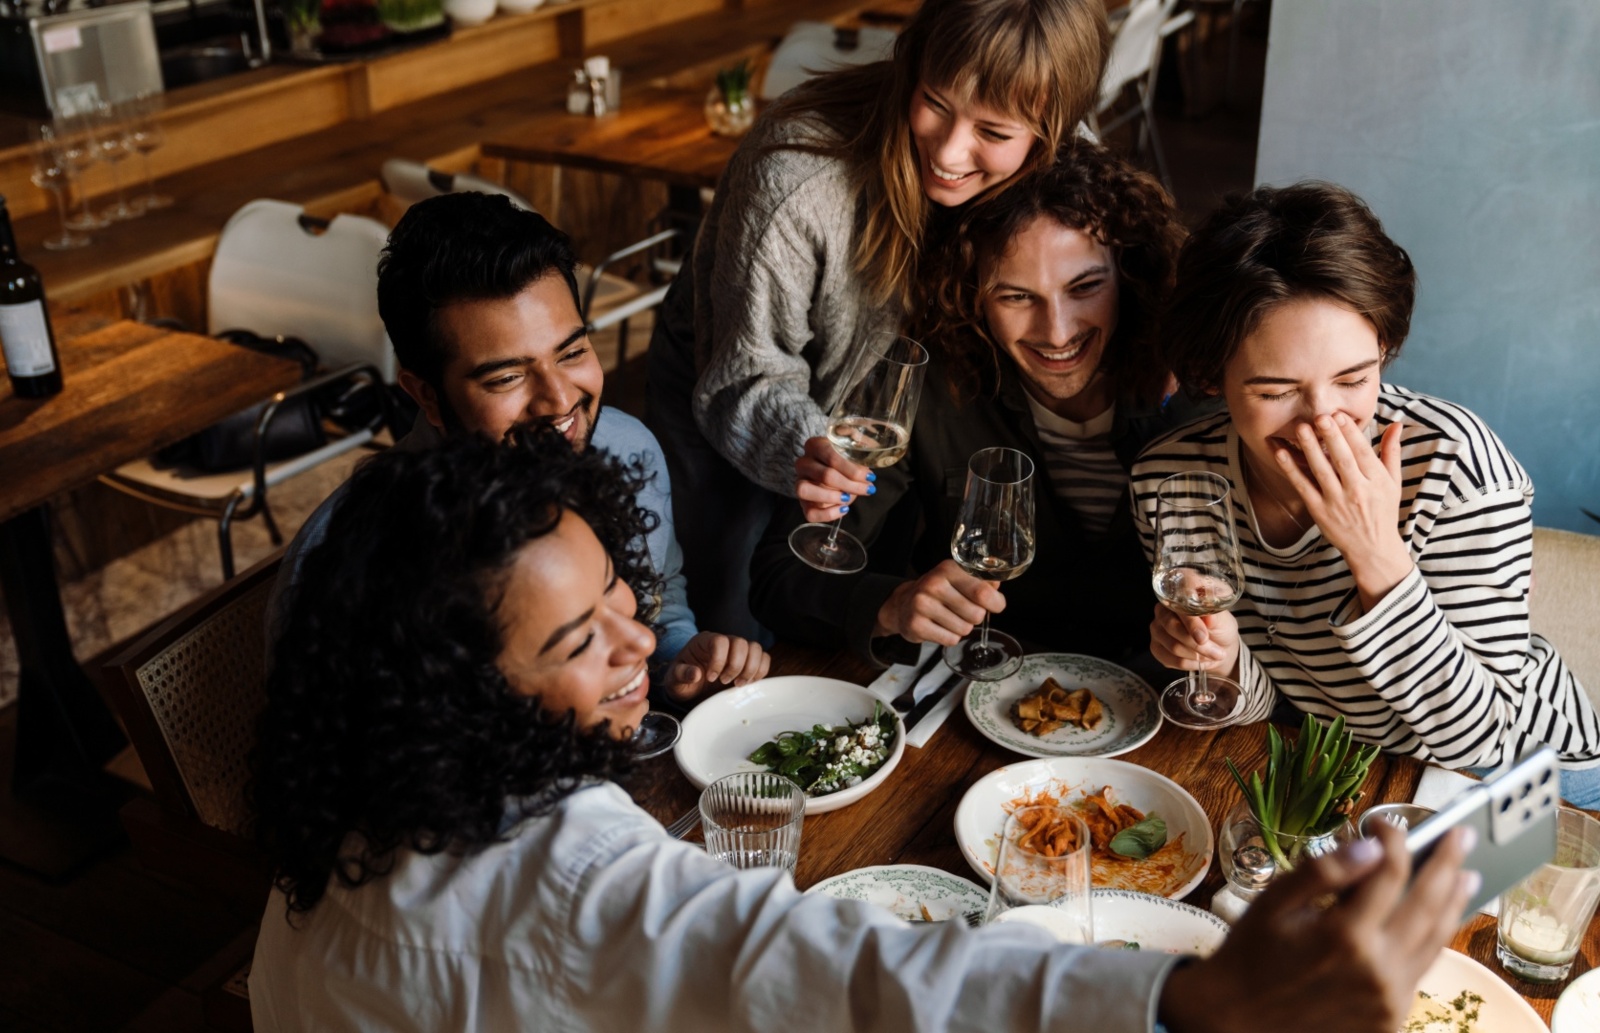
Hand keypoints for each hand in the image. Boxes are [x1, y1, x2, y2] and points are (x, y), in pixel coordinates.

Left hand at [662, 632, 770, 700]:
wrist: (690, 686)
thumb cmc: (682, 680)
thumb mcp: (674, 679)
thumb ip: (681, 674)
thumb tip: (695, 674)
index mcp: (704, 641)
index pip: (720, 641)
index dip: (719, 660)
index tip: (711, 678)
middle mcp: (724, 642)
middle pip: (741, 643)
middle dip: (736, 666)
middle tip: (724, 682)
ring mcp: (737, 651)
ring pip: (755, 649)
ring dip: (751, 669)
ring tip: (738, 684)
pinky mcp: (748, 661)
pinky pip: (763, 658)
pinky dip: (760, 671)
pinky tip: (748, 683)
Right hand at [794, 436, 874, 522]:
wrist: (838, 476)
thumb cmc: (846, 463)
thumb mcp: (854, 451)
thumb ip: (860, 449)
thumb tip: (866, 455)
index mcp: (815, 445)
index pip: (831, 456)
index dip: (852, 469)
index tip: (869, 476)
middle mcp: (803, 463)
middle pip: (824, 475)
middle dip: (850, 484)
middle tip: (867, 488)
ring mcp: (799, 483)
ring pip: (805, 490)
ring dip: (831, 497)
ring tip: (848, 498)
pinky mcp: (803, 503)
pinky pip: (809, 512)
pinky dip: (828, 514)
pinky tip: (843, 509)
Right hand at [873, 559, 1002, 645]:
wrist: (903, 603)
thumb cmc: (938, 591)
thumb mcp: (958, 578)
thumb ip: (981, 580)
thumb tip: (996, 586)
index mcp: (948, 569)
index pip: (983, 592)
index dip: (996, 603)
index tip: (995, 605)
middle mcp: (934, 584)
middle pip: (976, 614)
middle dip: (976, 617)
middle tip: (963, 611)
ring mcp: (922, 605)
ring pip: (964, 629)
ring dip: (962, 628)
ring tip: (949, 618)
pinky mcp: (916, 625)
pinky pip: (950, 640)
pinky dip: (950, 637)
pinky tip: (940, 627)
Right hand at [1149, 604, 1239, 678]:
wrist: (1219, 647)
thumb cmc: (1219, 628)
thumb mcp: (1223, 619)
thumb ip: (1215, 615)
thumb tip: (1209, 616)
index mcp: (1177, 596)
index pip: (1178, 606)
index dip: (1191, 622)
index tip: (1204, 637)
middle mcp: (1162, 611)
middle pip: (1172, 627)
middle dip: (1197, 644)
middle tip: (1217, 652)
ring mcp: (1157, 629)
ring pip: (1173, 646)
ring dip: (1197, 655)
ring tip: (1212, 655)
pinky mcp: (1156, 648)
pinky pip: (1171, 660)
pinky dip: (1190, 664)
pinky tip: (1200, 660)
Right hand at [1159, 821, 1478, 1032]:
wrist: (1237, 1020)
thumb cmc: (1250, 956)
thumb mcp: (1273, 904)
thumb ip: (1324, 872)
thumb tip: (1370, 846)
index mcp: (1345, 935)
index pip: (1389, 872)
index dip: (1394, 840)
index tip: (1385, 823)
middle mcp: (1377, 969)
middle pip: (1428, 904)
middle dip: (1447, 864)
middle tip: (1462, 836)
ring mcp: (1390, 998)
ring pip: (1436, 941)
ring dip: (1454, 903)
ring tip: (1466, 876)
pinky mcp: (1391, 1017)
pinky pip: (1421, 970)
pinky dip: (1433, 939)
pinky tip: (1435, 921)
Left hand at [1278, 415, 1412, 611]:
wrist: (1372, 548)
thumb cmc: (1382, 511)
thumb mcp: (1393, 482)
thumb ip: (1391, 452)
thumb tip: (1396, 424)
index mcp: (1376, 481)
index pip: (1363, 453)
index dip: (1351, 434)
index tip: (1339, 415)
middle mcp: (1357, 491)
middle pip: (1342, 460)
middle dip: (1331, 438)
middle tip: (1320, 416)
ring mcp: (1336, 502)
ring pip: (1322, 471)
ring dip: (1310, 449)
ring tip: (1302, 428)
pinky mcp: (1319, 511)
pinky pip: (1303, 486)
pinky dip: (1291, 469)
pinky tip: (1280, 453)